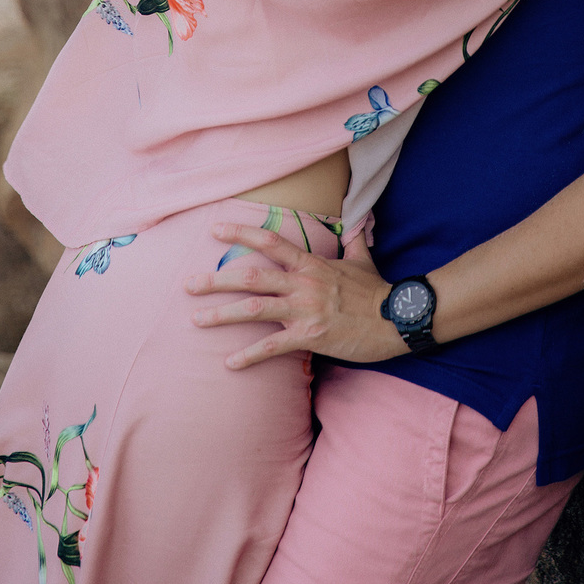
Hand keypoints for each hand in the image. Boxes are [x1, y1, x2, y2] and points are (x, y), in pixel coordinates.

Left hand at [185, 223, 407, 367]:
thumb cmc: (377, 290)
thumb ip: (354, 238)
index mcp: (311, 264)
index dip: (240, 234)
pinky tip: (229, 363)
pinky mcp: (310, 336)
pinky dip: (249, 355)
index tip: (214, 230)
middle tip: (188, 285)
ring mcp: (305, 310)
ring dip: (222, 315)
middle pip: (251, 277)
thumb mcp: (362, 258)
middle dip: (216, 280)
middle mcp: (303, 283)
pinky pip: (273, 346)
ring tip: (196, 320)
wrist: (396, 318)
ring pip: (255, 309)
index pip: (269, 242)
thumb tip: (358, 220)